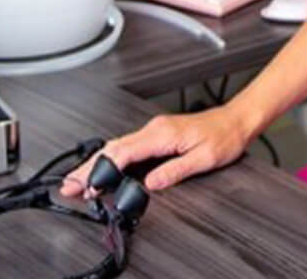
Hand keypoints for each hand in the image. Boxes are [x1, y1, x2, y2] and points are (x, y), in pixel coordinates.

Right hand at [59, 105, 248, 196]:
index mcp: (162, 133)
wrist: (237, 120)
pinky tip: (105, 168)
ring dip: (97, 163)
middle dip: (89, 166)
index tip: (87, 185)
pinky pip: (128, 145)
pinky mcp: (158, 133)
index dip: (101, 170)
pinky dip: (112, 158)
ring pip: (118, 146)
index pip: (123, 152)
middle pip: (114, 148)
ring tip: (79, 181)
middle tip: (69, 185)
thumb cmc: (224, 136)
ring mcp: (155, 129)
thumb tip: (151, 184)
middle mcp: (155, 128)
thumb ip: (175, 170)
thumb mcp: (204, 158)